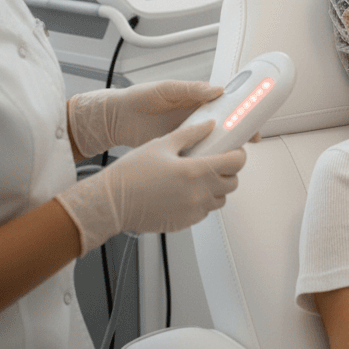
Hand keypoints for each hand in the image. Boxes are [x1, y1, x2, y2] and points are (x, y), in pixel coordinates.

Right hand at [55, 119, 246, 255]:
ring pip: (221, 199)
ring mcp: (192, 211)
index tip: (232, 149)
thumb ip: (191, 133)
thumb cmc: (131, 174)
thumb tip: (210, 125)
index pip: (236, 162)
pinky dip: (203, 201)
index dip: (238, 153)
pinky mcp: (184, 223)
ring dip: (218, 187)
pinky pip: (205, 212)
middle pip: (233, 182)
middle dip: (229, 170)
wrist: (110, 203)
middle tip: (216, 161)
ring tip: (201, 176)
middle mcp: (198, 194)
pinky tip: (188, 191)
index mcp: (195, 171)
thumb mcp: (162, 143)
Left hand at [68, 80, 260, 157]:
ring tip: (230, 158)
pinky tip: (209, 166)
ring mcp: (186, 136)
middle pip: (223, 128)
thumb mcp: (167, 89)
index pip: (226, 107)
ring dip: (222, 150)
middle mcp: (195, 120)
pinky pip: (195, 156)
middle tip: (247, 144)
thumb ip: (191, 90)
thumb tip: (217, 90)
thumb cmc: (140, 98)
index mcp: (197, 102)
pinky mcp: (176, 150)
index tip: (253, 123)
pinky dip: (203, 161)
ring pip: (211, 144)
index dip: (241, 115)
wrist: (116, 119)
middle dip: (238, 136)